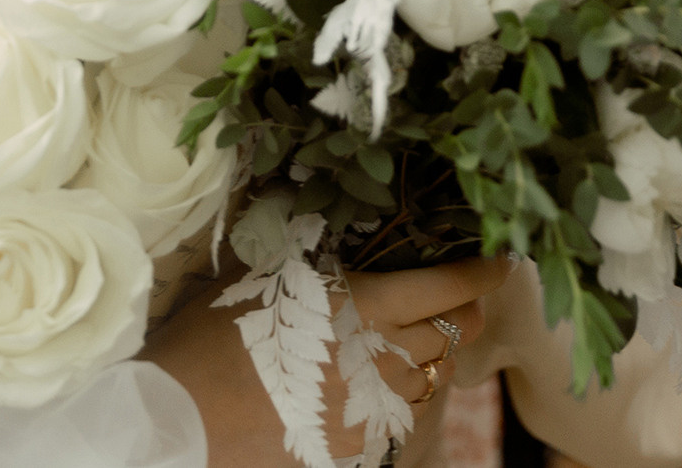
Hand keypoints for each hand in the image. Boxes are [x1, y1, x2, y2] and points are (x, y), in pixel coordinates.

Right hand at [144, 255, 507, 466]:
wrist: (180, 418)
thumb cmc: (211, 337)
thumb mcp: (263, 279)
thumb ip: (316, 263)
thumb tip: (341, 235)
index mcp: (362, 305)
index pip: (447, 287)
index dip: (481, 272)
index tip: (502, 260)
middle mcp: (381, 358)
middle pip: (454, 333)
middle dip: (467, 311)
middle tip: (465, 298)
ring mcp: (373, 408)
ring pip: (433, 378)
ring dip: (434, 356)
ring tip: (418, 340)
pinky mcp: (357, 447)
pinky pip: (403, 417)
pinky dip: (405, 395)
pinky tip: (384, 383)